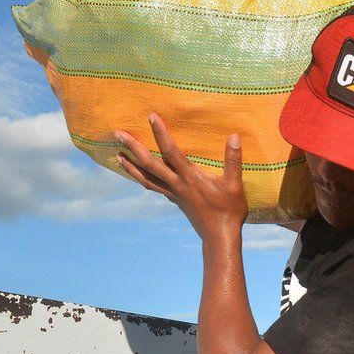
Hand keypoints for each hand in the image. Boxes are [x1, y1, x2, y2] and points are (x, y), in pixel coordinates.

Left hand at [115, 112, 247, 241]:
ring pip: (146, 178)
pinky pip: (153, 187)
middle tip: (117, 134)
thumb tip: (234, 136)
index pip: (171, 151)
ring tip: (118, 155)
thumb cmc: (229, 211)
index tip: (151, 116)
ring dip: (130, 166)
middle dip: (133, 148)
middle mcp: (177, 185)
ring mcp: (173, 194)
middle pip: (149, 164)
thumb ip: (233, 160)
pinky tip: (139, 174)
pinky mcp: (175, 201)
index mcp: (190, 178)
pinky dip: (142, 178)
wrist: (219, 237)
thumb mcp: (235, 185)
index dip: (161, 133)